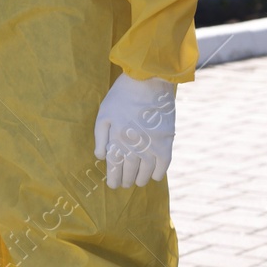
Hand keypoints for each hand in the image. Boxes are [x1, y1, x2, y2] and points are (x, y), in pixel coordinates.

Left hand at [93, 72, 175, 187]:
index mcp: (117, 137)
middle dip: (125, 179)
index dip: (113, 178)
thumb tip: (101, 157)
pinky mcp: (166, 140)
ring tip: (137, 182)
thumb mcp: (104, 113)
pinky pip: (163, 163)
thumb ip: (100, 137)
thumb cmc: (122, 95)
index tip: (112, 185)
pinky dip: (159, 173)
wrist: (148, 80)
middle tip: (124, 184)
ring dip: (141, 179)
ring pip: (146, 170)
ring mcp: (152, 143)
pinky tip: (154, 176)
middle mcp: (134, 144)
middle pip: (129, 170)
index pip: (114, 166)